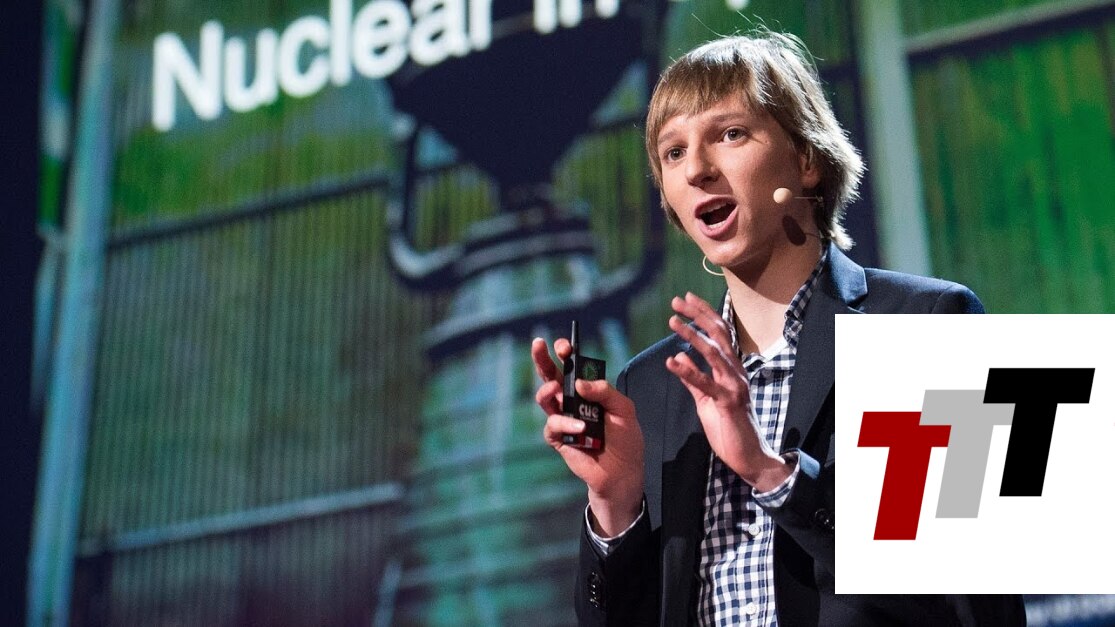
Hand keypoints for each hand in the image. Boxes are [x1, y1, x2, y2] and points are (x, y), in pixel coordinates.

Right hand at [531, 337, 643, 535]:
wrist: (624, 471)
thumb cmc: (625, 438)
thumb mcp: (624, 409)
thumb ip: (605, 391)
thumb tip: (579, 382)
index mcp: (587, 391)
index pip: (571, 367)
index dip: (565, 354)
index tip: (565, 347)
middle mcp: (572, 401)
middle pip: (550, 376)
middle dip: (542, 359)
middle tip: (539, 344)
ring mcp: (564, 419)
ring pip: (544, 398)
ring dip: (547, 390)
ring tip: (556, 389)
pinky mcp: (559, 439)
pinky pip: (552, 426)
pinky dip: (564, 423)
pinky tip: (581, 428)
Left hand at [664, 293, 790, 491]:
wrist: (750, 456)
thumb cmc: (729, 427)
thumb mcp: (706, 399)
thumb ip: (693, 378)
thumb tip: (679, 355)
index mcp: (732, 369)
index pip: (719, 333)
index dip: (703, 314)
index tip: (686, 299)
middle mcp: (736, 372)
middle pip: (719, 334)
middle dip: (698, 314)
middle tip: (677, 300)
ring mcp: (734, 386)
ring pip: (714, 352)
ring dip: (692, 335)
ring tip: (673, 321)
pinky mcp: (728, 403)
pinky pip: (706, 383)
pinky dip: (687, 371)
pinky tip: (670, 362)